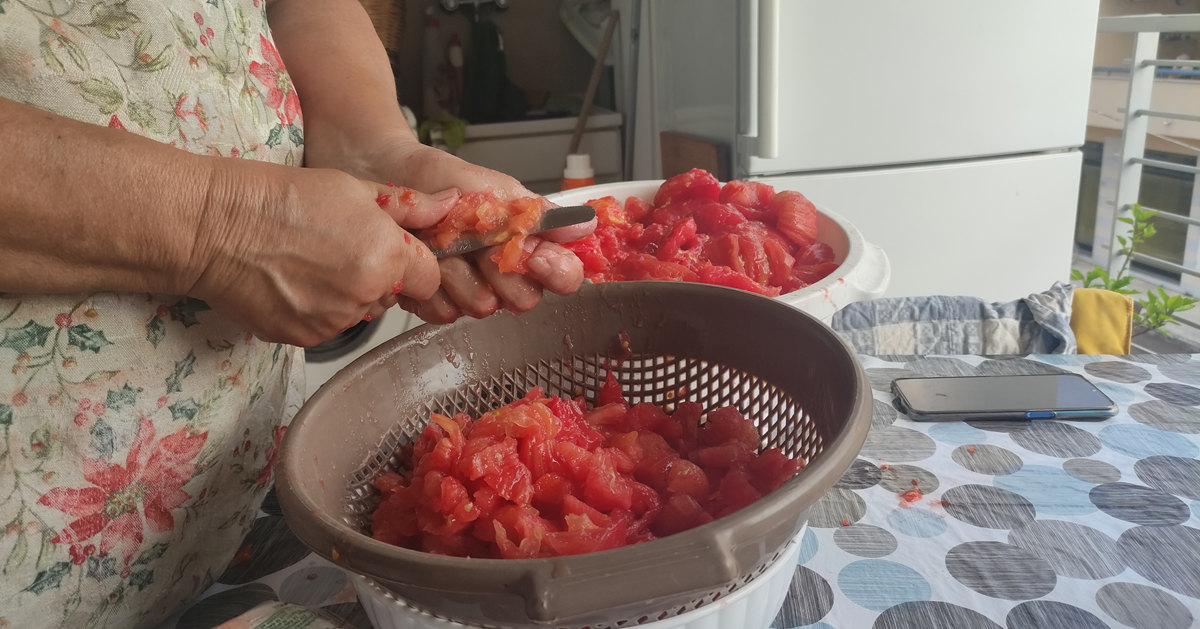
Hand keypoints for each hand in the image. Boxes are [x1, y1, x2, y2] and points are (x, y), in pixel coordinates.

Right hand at [186, 159, 458, 345]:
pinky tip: (293, 280)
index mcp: (387, 257)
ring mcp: (334, 322)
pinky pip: (327, 326)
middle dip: (378, 274)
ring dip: (348, 292)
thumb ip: (411, 205)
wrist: (214, 227)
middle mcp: (367, 295)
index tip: (391, 247)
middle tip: (340, 246)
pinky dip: (317, 308)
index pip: (431, 278)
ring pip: (360, 310)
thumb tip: (453, 203)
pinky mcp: (304, 339)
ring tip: (310, 260)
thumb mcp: (354, 187)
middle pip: (394, 294)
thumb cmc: (281, 198)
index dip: (414, 262)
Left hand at [337, 140, 596, 323]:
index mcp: (526, 246)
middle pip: (524, 300)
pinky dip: (429, 285)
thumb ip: (535, 213)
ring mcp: (469, 291)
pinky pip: (443, 314)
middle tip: (478, 244)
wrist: (384, 176)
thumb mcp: (492, 189)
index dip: (555, 271)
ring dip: (458, 274)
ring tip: (440, 244)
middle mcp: (503, 275)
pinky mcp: (434, 302)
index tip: (535, 255)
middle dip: (499, 271)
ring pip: (481, 307)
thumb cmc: (439, 178)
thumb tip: (585, 225)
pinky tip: (421, 261)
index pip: (563, 276)